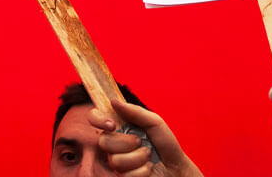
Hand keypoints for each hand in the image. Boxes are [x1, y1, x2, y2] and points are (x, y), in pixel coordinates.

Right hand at [88, 99, 202, 176]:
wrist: (176, 167)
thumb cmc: (165, 144)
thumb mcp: (154, 122)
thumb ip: (135, 112)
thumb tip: (114, 101)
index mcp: (118, 127)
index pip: (95, 118)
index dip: (97, 119)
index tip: (111, 124)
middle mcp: (114, 144)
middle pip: (103, 141)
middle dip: (126, 142)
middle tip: (140, 142)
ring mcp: (117, 161)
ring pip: (115, 160)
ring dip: (138, 158)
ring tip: (148, 157)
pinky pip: (125, 175)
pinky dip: (142, 171)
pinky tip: (148, 169)